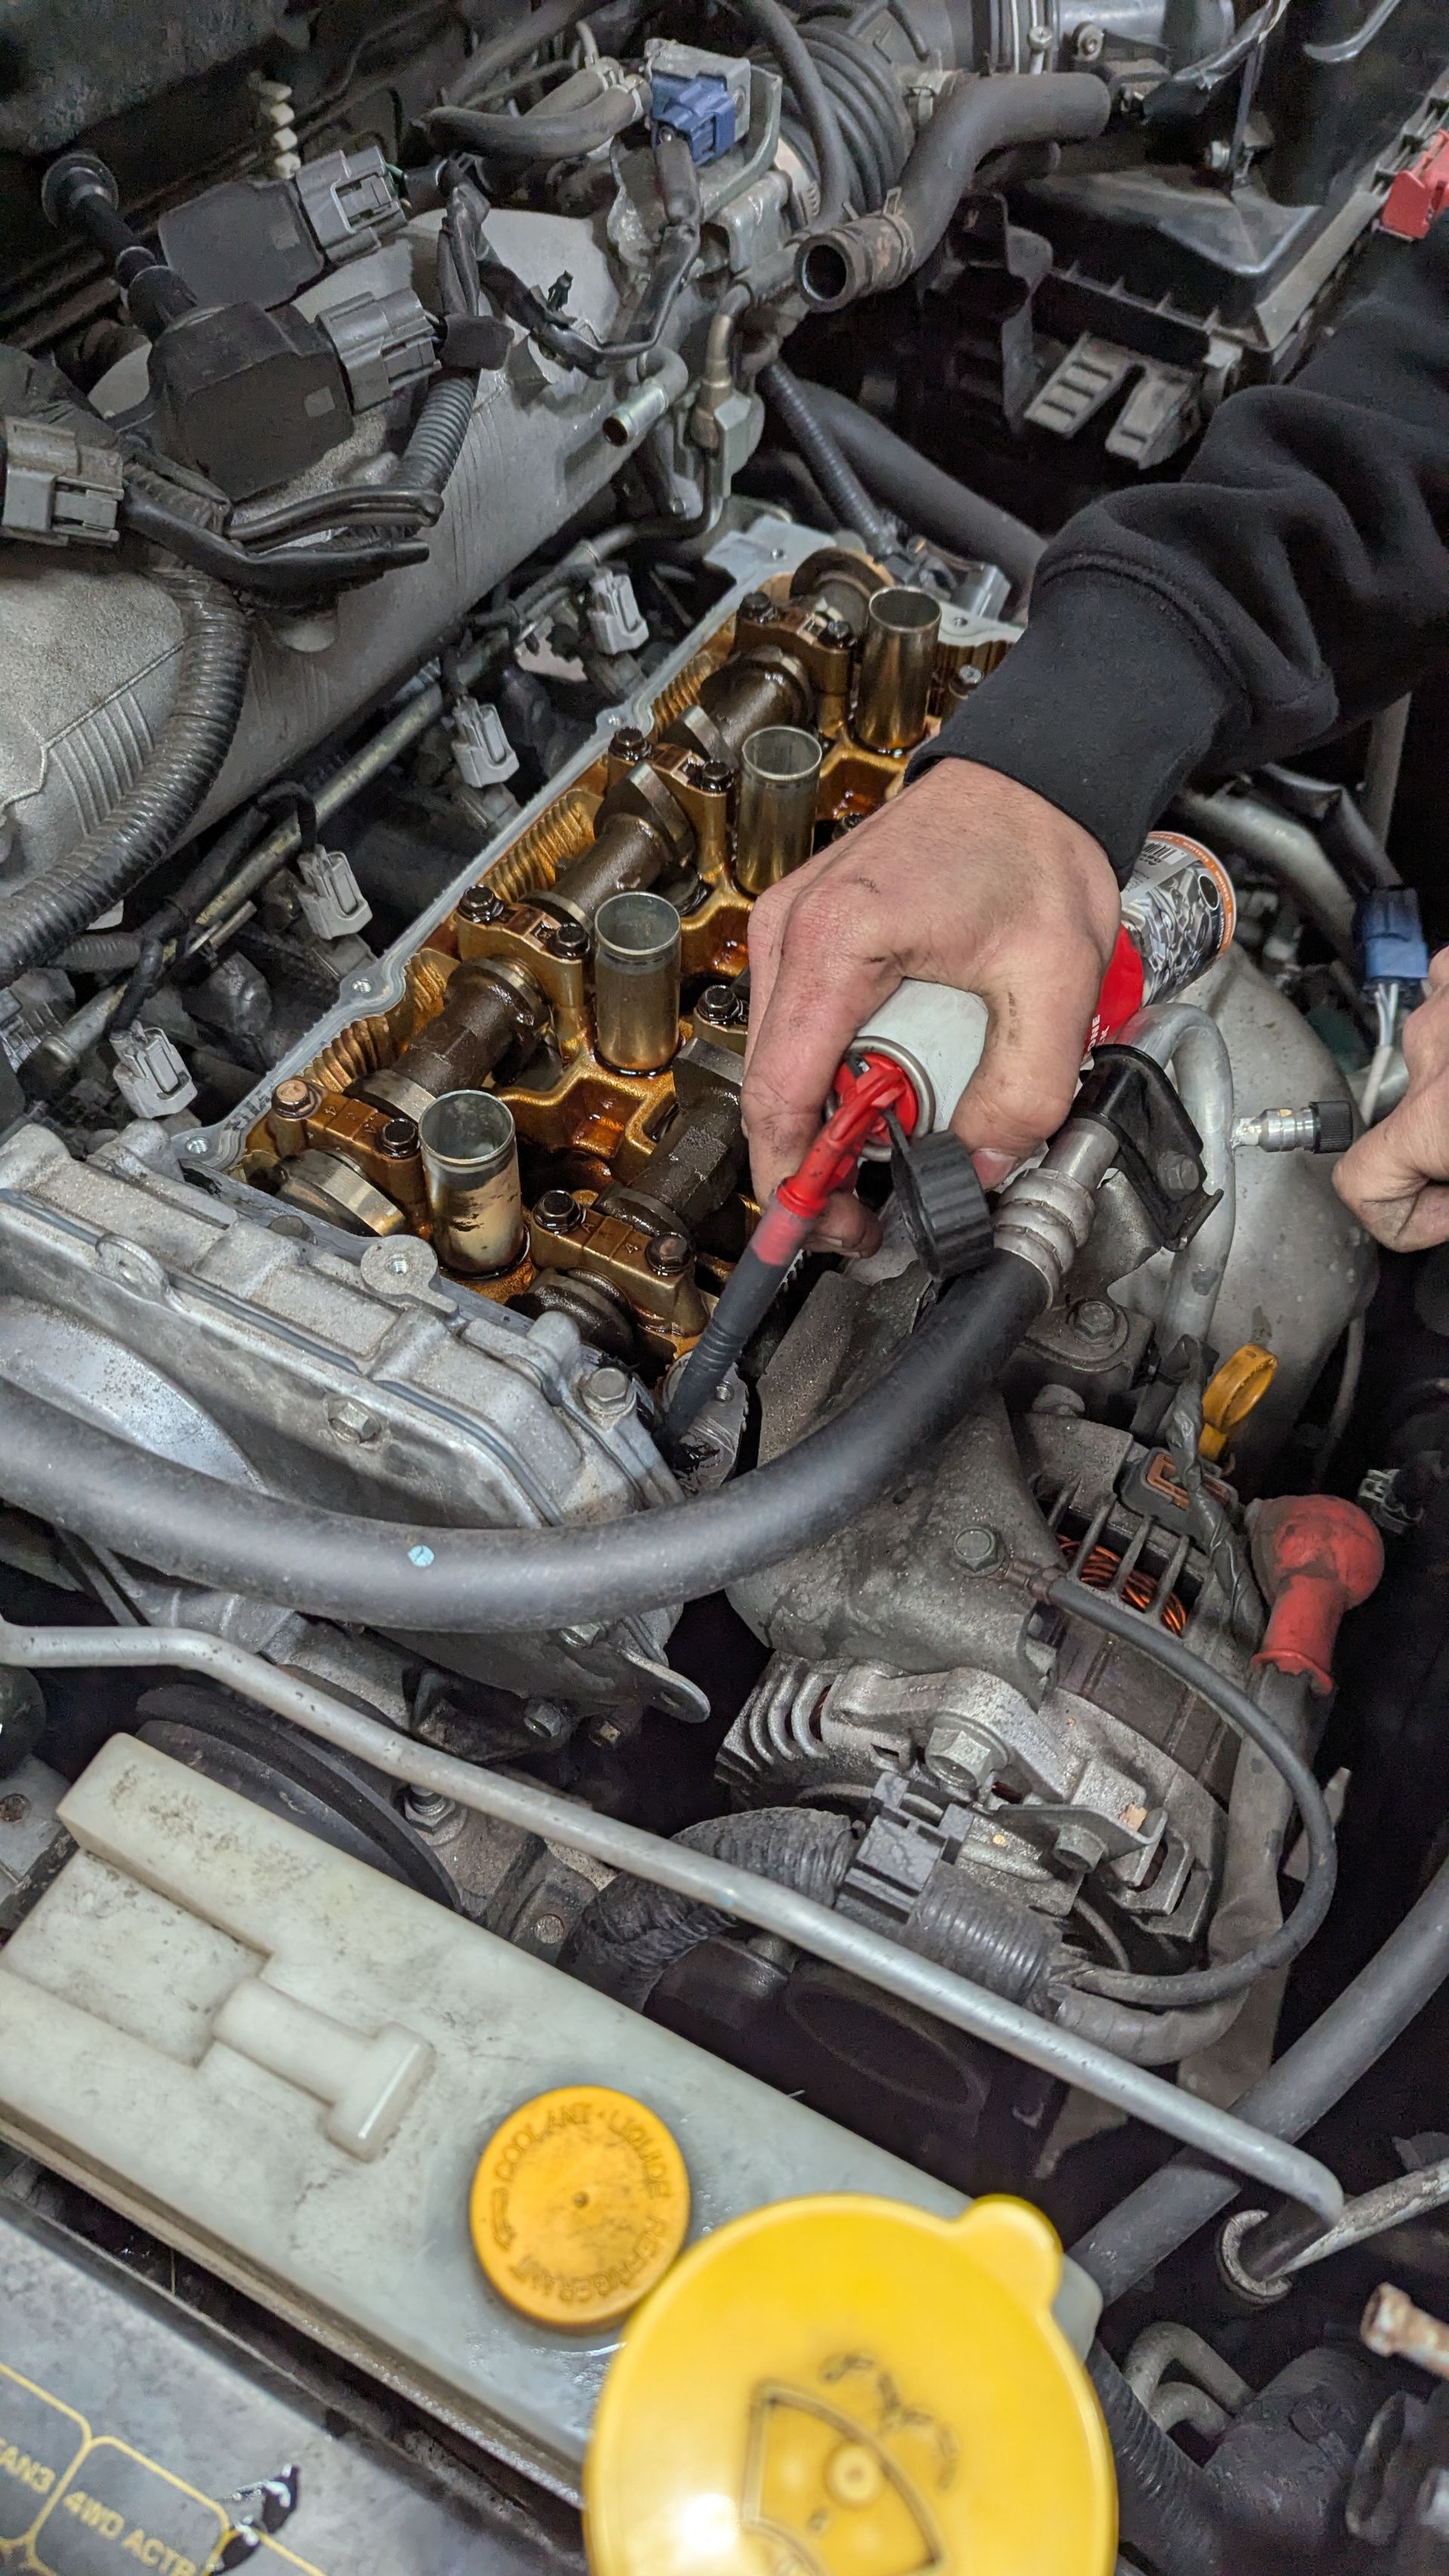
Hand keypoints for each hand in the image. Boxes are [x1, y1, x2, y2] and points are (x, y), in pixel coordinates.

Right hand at [741, 758, 1121, 1252]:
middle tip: (870, 1215)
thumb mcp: (1057, 980)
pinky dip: (842, 1074)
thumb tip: (978, 1164)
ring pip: (786, 1066)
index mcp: (835, 940)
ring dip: (833, 1119)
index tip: (822, 1230)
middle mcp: (792, 933)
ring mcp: (792, 933)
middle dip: (817, 1164)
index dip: (794, 1179)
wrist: (1031, 775)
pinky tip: (892, 1085)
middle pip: (772, 1090)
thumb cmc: (1031, 846)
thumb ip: (1025, 1090)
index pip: (779, 1094)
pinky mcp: (809, 938)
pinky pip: (807, 1033)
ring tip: (896, 1144)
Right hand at [1336, 948, 1448, 1248]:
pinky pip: (1438, 986)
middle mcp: (1429, 1052)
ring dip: (1440, 1082)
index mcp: (1434, 1116)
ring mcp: (1447, 1005)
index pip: (1358, 1183)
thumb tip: (1438, 1207)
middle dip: (1431, 1147)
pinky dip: (1445, 1013)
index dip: (1401, 1221)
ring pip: (1416, 1048)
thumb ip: (1446, 1202)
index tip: (1442, 1219)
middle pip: (1392, 1118)